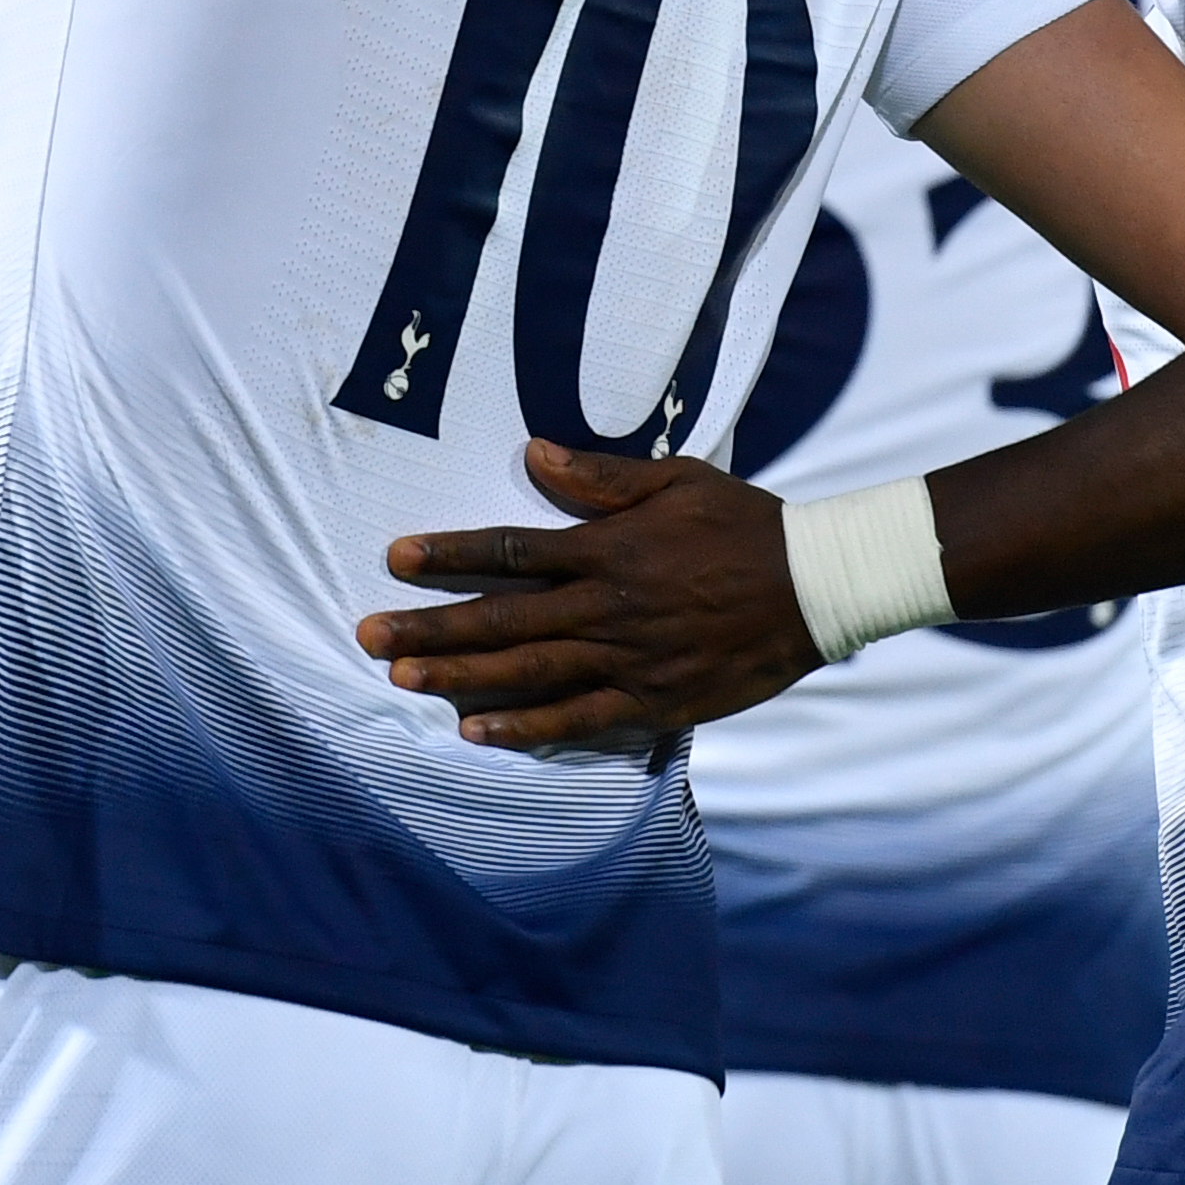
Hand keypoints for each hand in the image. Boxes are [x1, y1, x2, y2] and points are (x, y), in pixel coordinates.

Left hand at [353, 440, 819, 751]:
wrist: (817, 587)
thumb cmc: (744, 524)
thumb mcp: (677, 479)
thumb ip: (602, 476)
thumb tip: (533, 452)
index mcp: (609, 548)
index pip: (512, 549)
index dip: (450, 553)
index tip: (395, 557)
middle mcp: (608, 606)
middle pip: (502, 618)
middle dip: (430, 625)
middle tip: (367, 634)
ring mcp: (629, 659)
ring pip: (528, 671)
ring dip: (460, 675)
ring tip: (401, 678)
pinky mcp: (653, 701)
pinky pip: (578, 718)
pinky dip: (525, 727)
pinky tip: (476, 732)